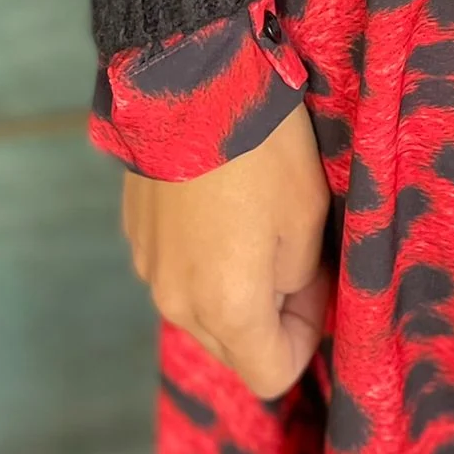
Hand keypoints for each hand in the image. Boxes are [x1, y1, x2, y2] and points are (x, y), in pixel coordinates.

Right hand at [123, 102, 330, 395]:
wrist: (191, 79)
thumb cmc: (262, 147)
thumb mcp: (308, 213)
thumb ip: (302, 276)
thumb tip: (292, 294)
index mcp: (227, 307)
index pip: (272, 373)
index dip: (306, 337)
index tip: (319, 287)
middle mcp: (178, 302)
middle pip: (233, 346)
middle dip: (270, 314)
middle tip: (296, 249)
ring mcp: (149, 269)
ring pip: (202, 308)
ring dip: (233, 285)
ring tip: (257, 218)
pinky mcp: (134, 234)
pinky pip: (177, 269)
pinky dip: (202, 255)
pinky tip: (221, 199)